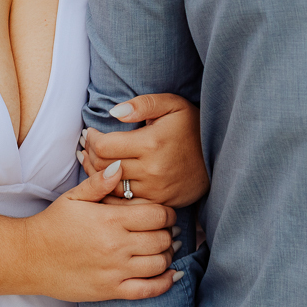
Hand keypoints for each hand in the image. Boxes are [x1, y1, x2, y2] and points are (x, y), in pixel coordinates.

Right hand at [21, 161, 180, 302]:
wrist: (30, 257)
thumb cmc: (52, 225)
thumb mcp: (73, 198)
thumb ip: (99, 183)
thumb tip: (120, 167)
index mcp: (110, 219)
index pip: (157, 214)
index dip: (167, 213)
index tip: (165, 214)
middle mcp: (116, 245)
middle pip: (162, 239)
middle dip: (168, 233)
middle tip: (165, 231)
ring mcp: (115, 270)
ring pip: (160, 263)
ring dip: (167, 256)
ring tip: (163, 249)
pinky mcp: (111, 290)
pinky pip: (149, 290)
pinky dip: (165, 283)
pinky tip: (169, 275)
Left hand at [80, 94, 207, 206]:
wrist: (220, 156)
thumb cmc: (192, 126)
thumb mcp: (171, 104)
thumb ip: (142, 104)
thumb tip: (114, 112)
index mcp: (151, 144)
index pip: (104, 146)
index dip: (91, 139)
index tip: (90, 132)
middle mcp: (152, 170)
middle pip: (104, 167)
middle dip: (90, 154)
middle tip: (86, 146)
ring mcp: (156, 190)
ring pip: (111, 187)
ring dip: (96, 174)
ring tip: (90, 161)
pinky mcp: (160, 202)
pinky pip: (125, 202)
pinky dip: (112, 192)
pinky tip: (106, 180)